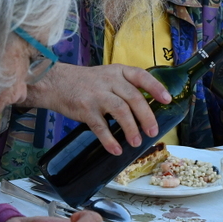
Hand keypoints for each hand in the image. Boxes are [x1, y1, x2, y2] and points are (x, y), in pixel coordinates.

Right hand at [24, 62, 171, 155]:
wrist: (55, 82)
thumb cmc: (86, 83)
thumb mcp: (107, 76)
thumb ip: (125, 88)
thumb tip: (146, 111)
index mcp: (118, 72)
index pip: (141, 76)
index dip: (155, 87)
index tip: (167, 99)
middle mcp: (109, 81)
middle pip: (133, 97)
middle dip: (146, 116)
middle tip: (153, 132)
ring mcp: (96, 94)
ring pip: (120, 110)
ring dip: (130, 128)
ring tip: (136, 142)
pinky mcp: (85, 109)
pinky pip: (100, 126)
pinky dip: (109, 139)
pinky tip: (116, 149)